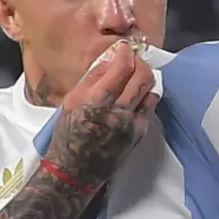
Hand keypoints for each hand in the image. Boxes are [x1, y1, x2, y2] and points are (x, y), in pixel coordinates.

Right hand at [45, 40, 159, 190]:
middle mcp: (117, 112)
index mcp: (96, 101)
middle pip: (142, 76)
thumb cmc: (68, 134)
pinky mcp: (139, 134)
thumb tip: (111, 60)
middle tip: (132, 60)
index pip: (122, 67)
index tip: (124, 49)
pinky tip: (136, 96)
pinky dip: (145, 96)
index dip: (125, 53)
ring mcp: (131, 124)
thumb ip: (92, 79)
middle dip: (139, 62)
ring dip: (145, 77)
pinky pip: (150, 107)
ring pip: (150, 90)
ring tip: (135, 76)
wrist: (75, 170)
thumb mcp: (71, 102)